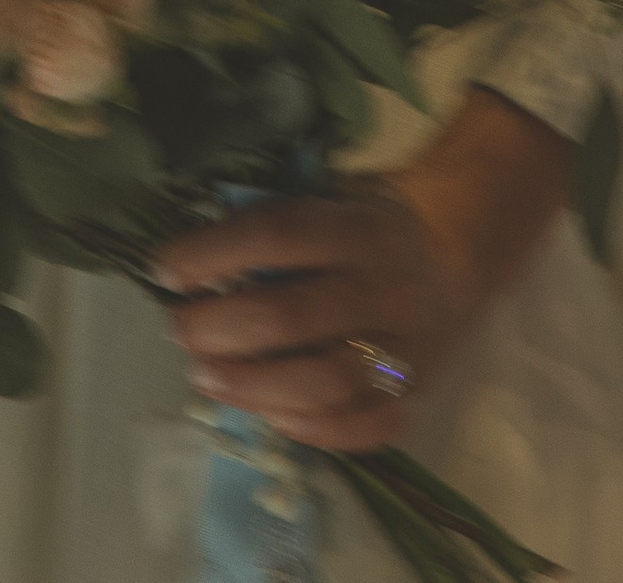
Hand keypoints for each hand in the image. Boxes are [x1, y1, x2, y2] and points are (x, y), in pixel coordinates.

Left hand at [153, 92, 569, 453]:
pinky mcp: (415, 392)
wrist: (458, 247)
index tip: (164, 269)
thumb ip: (276, 218)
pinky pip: (362, 426)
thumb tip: (195, 252)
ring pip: (320, 381)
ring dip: (251, 385)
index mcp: (356, 226)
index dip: (212, 253)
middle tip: (179, 331)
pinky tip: (269, 413)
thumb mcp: (331, 193)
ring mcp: (403, 346)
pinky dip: (309, 428)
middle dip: (218, 328)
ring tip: (207, 377)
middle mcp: (382, 287)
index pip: (276, 237)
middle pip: (288, 317)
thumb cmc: (371, 216)